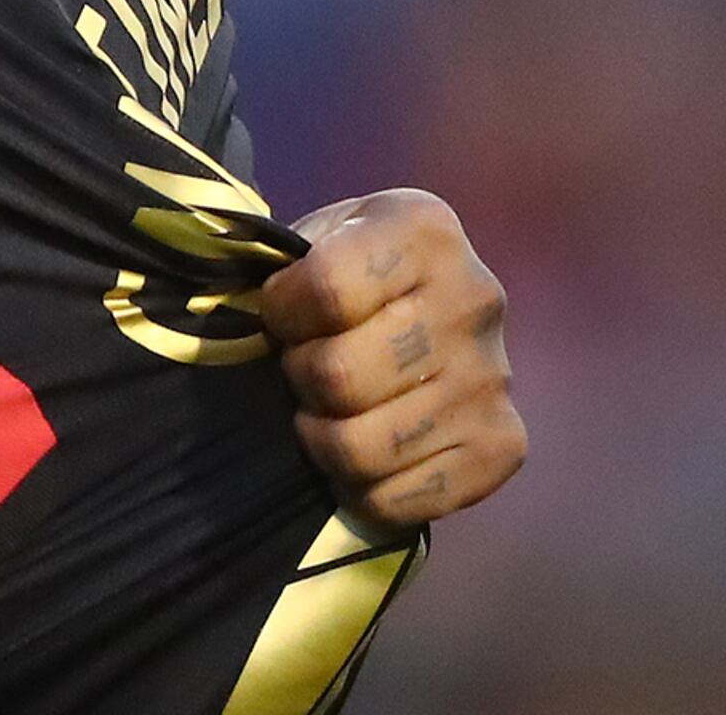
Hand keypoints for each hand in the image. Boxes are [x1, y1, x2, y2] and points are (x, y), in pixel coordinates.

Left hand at [257, 188, 525, 524]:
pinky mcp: (506, 446)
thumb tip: (219, 302)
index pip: (328, 290)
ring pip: (365, 446)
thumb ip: (267, 262)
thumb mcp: (305, 242)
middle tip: (302, 372)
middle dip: (300, 379)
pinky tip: (361, 457)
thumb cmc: (337, 276)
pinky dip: (362, 489)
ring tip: (326, 413)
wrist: (410, 314)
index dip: (282, 312)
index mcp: (424, 228)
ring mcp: (495, 377)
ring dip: (323, 440)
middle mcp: (475, 297)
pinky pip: (404, 498)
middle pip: (341, 377)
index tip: (279, 315)